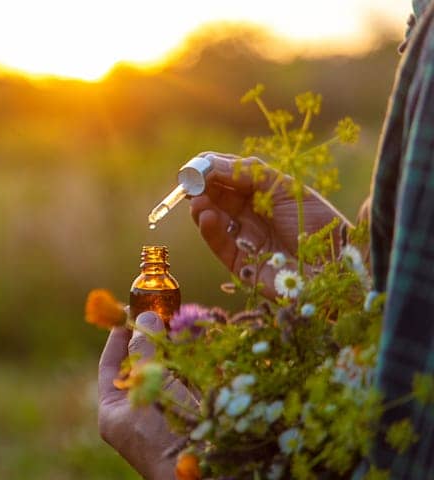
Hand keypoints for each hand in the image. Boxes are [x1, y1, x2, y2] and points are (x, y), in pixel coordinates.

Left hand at [98, 312, 188, 479]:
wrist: (207, 476)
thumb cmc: (165, 434)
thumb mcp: (148, 387)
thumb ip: (145, 351)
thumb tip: (146, 317)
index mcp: (114, 413)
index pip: (110, 367)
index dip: (118, 338)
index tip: (127, 311)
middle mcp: (137, 416)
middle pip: (142, 368)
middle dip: (154, 340)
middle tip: (165, 312)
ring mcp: (166, 419)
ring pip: (170, 375)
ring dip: (177, 348)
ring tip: (185, 320)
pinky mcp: (195, 418)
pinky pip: (192, 386)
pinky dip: (196, 364)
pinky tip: (203, 342)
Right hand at [186, 152, 349, 297]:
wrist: (341, 267)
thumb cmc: (322, 224)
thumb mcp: (285, 189)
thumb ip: (250, 172)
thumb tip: (213, 161)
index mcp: (266, 194)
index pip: (232, 176)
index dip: (213, 168)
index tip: (199, 163)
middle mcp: (253, 215)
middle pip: (218, 196)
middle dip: (202, 186)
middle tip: (190, 178)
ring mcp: (246, 240)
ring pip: (213, 220)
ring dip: (202, 206)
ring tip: (196, 196)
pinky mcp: (241, 266)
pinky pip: (219, 245)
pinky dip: (209, 230)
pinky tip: (205, 215)